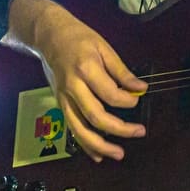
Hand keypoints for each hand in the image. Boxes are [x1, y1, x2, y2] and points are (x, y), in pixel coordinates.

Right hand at [8, 0, 146, 161]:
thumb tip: (141, 89)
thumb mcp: (104, 47)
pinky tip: (98, 155)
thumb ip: (122, 71)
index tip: (138, 99)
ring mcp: (63, 98)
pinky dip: (85, 144)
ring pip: (80, 128)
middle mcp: (72, 87)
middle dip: (119, 129)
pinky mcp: (60, 104)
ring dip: (100, 145)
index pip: (110, 93)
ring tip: (118, 154)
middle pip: (95, 116)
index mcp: (85, 69)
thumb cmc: (79, 38)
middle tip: (139, 132)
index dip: (128, 100)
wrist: (48, 36)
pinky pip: (72, 128)